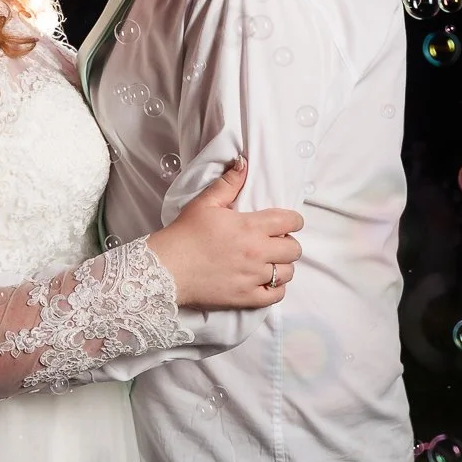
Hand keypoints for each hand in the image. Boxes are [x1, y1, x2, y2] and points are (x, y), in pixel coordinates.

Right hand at [145, 158, 304, 311]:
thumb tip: (243, 164)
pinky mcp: (246, 297)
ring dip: (282, 266)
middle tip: (274, 242)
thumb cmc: (185, 233)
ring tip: (269, 261)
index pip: (291, 221)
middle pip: (294, 249)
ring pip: (288, 273)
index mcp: (250, 227)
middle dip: (288, 243)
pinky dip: (276, 288)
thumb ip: (228, 183)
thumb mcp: (205, 203)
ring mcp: (253, 277)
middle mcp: (257, 252)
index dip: (293, 220)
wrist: (167, 268)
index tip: (286, 223)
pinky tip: (266, 280)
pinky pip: (276, 295)